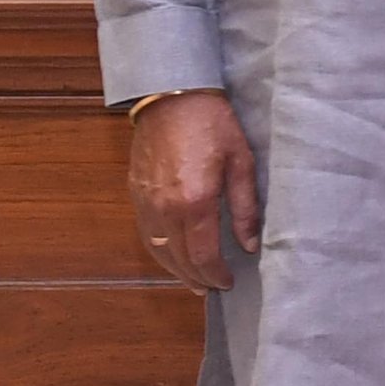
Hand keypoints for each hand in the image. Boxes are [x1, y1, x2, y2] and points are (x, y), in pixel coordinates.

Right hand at [126, 92, 260, 290]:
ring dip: (176, 270)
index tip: (229, 282)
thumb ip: (245, 208)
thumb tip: (249, 244)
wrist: (171, 97)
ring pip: (158, 251)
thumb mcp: (241, 163)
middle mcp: (165, 208)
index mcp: (195, 202)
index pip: (203, 256)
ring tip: (195, 282)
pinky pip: (146, 234)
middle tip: (215, 287)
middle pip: (179, 259)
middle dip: (198, 278)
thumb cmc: (213, 125)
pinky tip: (173, 256)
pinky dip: (160, 251)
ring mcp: (146, 202)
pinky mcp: (135, 194)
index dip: (217, 275)